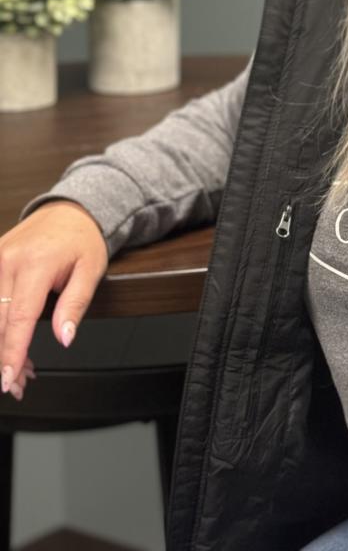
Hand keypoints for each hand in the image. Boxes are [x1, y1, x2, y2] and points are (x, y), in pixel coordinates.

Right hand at [0, 201, 107, 397]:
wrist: (69, 211)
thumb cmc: (82, 239)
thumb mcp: (91, 270)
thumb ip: (75, 304)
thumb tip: (64, 338)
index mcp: (36, 263)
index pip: (18, 317)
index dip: (12, 352)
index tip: (9, 378)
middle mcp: (7, 261)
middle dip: (2, 356)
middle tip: (16, 383)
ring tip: (16, 367)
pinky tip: (8, 344)